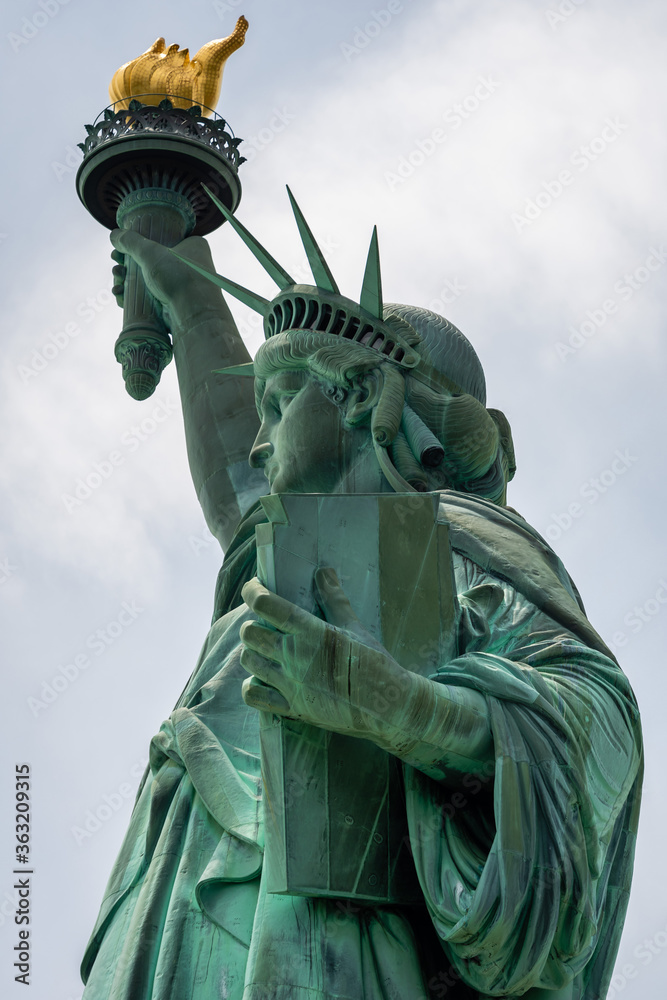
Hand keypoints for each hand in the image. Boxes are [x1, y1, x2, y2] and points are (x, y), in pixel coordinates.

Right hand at [110, 230, 223, 329]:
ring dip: (127, 281)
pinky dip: (133, 297)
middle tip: (116, 267)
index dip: (139, 244)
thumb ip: (131, 242)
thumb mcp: (152, 252)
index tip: (121, 249)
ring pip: (148, 281)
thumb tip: (114, 235)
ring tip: (117, 283)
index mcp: (191, 246)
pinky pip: (149, 298)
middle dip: (127, 265)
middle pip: (150, 261)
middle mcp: (189, 266)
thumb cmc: (179, 276)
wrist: (193, 314)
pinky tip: (119, 295)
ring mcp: (181, 287)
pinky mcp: (173, 305)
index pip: (161, 240)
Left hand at [239, 569, 412, 740]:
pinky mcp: (292, 707)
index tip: (254, 588)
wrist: (387, 705)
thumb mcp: (354, 626)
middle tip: (266, 623)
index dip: (252, 591)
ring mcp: (290, 684)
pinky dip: (252, 684)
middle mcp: (293, 656)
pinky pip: (254, 695)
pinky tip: (263, 678)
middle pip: (250, 632)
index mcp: (309, 632)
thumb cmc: (374, 662)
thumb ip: (333, 599)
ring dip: (252, 650)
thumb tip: (324, 572)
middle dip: (253, 623)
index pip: (265, 605)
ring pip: (248, 660)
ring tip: (265, 648)